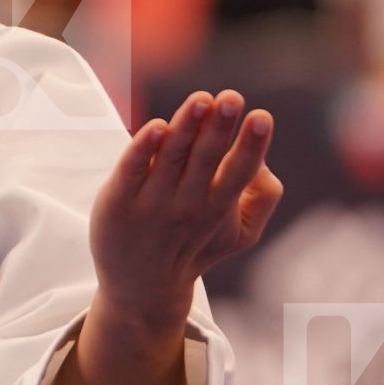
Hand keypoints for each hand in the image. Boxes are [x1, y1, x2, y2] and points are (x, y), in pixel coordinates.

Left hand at [88, 90, 283, 326]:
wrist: (141, 286)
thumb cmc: (196, 245)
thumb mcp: (242, 234)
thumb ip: (265, 197)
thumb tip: (265, 158)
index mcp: (220, 207)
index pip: (240, 172)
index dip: (252, 144)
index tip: (261, 116)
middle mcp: (188, 204)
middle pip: (206, 159)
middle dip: (220, 127)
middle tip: (231, 98)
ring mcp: (152, 202)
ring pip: (171, 158)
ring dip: (186, 127)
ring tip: (200, 100)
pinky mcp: (118, 199)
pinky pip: (132, 170)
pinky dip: (144, 149)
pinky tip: (156, 128)